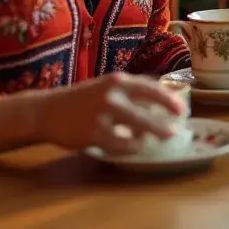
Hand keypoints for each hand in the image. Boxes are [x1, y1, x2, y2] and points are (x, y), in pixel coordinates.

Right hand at [31, 73, 185, 155]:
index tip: (182, 109)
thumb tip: (160, 104)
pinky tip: (138, 147)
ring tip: (162, 140)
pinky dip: (132, 146)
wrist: (47, 111)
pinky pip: (119, 144)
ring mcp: (101, 115)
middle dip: (164, 123)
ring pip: (135, 128)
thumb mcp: (106, 88)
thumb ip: (130, 93)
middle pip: (146, 111)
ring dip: (152, 135)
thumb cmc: (83, 99)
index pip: (150, 88)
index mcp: (116, 80)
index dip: (168, 99)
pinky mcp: (91, 134)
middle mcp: (110, 95)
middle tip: (176, 131)